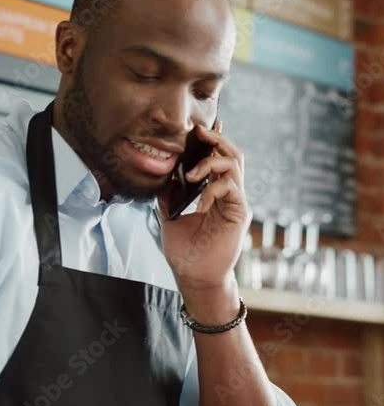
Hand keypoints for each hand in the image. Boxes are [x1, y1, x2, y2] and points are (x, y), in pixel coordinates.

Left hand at [158, 121, 251, 292]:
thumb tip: (165, 174)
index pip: (217, 159)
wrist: (195, 278)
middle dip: (216, 139)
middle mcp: (228, 194)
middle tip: (198, 132)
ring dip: (211, 162)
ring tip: (192, 174)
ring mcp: (236, 202)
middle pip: (231, 154)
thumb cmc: (185, 252)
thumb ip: (169, 196)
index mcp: (213, 193)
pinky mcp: (239, 213)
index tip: (198, 127)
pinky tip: (200, 204)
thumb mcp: (169, 217)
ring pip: (234, 165)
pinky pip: (231, 188)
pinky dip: (213, 189)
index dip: (212, 140)